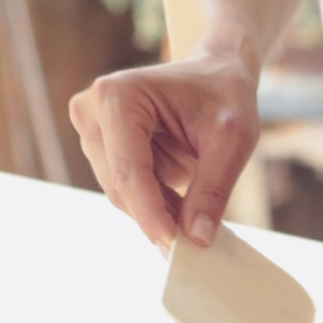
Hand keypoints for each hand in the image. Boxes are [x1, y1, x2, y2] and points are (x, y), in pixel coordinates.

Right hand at [69, 51, 259, 251]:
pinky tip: (182, 203)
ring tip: (196, 211)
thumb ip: (213, 190)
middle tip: (198, 239)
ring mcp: (90, 127)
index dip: (151, 214)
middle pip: (120, 187)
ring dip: (158, 210)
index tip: (174, 247)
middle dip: (158, 216)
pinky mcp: (99, 144)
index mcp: (118, 97)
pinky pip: (125, 190)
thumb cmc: (225, 97)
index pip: (129, 171)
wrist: (216, 74)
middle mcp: (91, 109)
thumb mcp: (233, 141)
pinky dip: (155, 203)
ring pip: (120, 193)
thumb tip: (197, 240)